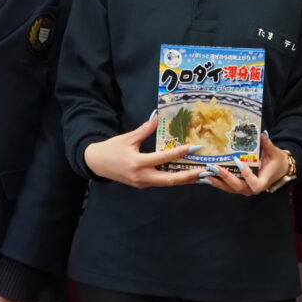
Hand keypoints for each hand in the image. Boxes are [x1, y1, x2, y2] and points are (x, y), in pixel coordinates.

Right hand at [84, 114, 203, 188]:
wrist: (97, 164)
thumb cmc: (112, 148)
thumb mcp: (128, 138)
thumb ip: (144, 130)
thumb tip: (157, 117)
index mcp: (137, 163)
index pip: (162, 158)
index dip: (178, 153)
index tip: (193, 148)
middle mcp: (142, 176)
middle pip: (169, 180)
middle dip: (188, 176)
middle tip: (204, 172)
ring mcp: (143, 183)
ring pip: (167, 183)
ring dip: (184, 180)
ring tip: (201, 175)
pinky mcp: (143, 185)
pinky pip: (161, 182)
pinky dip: (174, 178)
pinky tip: (185, 174)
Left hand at [197, 133, 288, 195]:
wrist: (278, 169)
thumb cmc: (276, 161)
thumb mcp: (274, 152)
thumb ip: (267, 144)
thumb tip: (262, 134)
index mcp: (262, 181)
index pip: (254, 183)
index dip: (246, 175)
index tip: (238, 161)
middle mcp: (251, 188)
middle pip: (237, 186)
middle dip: (225, 177)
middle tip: (215, 167)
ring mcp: (244, 189)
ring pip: (229, 188)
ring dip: (217, 181)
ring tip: (205, 173)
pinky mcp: (238, 187)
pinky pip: (227, 186)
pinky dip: (217, 182)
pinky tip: (206, 176)